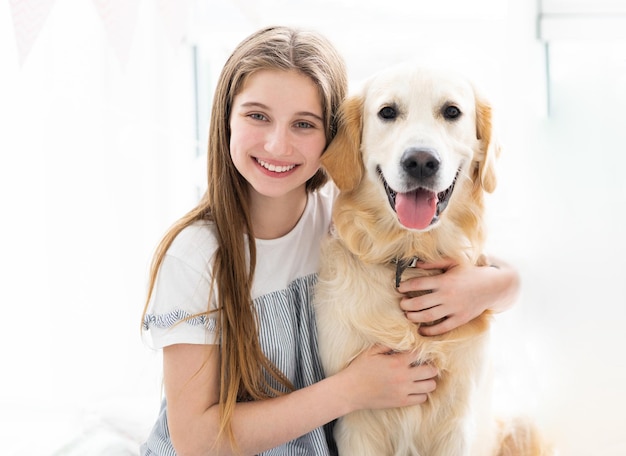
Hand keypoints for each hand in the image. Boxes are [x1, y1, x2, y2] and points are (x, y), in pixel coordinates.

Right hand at [339, 345, 437, 410]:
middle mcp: (404, 376)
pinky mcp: (401, 402)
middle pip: (431, 370)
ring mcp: (404, 391)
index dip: (423, 350)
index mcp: (396, 362)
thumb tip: (401, 340)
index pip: (420, 353)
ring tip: (422, 377)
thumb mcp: (371, 351)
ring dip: (429, 380)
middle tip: (426, 364)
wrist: (350, 391)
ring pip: (430, 386)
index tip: (421, 350)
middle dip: (431, 366)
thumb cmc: (359, 369)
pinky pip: (422, 398)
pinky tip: (415, 388)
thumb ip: (387, 344)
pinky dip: (422, 393)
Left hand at [397, 257, 518, 335]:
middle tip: (402, 304)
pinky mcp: (460, 319)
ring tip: (408, 315)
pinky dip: (429, 332)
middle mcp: (447, 295)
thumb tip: (415, 263)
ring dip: (414, 317)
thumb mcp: (453, 263)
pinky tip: (421, 331)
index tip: (399, 288)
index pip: (417, 284)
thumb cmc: (470, 272)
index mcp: (444, 280)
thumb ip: (434, 263)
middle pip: (419, 303)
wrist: (493, 286)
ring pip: (427, 317)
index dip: (405, 287)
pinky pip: (442, 328)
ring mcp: (454, 309)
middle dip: (406, 304)